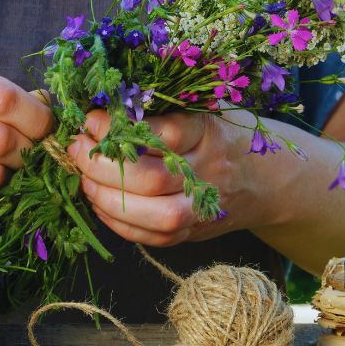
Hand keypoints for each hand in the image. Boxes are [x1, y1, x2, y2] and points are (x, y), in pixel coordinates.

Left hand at [70, 109, 260, 246]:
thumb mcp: (202, 110)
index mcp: (209, 133)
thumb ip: (161, 110)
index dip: (119, 129)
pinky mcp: (195, 232)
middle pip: (151, 179)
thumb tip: (102, 108)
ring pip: (154, 215)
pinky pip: (154, 238)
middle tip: (77, 149)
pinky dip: (119, 224)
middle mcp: (209, 172)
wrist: (267, 178)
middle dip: (103, 166)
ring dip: (108, 199)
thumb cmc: (222, 134)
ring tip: (84, 180)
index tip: (90, 120)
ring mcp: (203, 208)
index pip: (162, 135)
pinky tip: (99, 203)